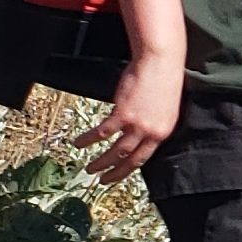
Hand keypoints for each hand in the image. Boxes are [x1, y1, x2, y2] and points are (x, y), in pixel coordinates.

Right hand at [82, 51, 185, 181]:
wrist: (160, 62)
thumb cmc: (162, 79)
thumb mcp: (163, 108)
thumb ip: (151, 124)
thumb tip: (137, 133)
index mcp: (163, 132)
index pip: (143, 158)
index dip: (129, 170)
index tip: (118, 176)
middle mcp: (151, 133)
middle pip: (129, 160)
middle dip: (114, 173)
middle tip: (101, 180)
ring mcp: (137, 125)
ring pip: (115, 151)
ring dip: (100, 162)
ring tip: (88, 168)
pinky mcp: (123, 114)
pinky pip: (102, 133)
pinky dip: (89, 140)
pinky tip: (78, 143)